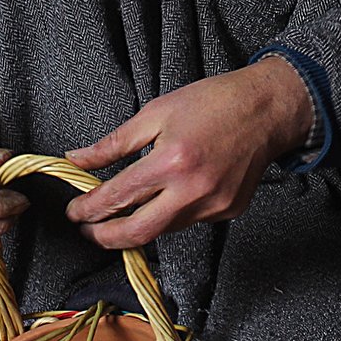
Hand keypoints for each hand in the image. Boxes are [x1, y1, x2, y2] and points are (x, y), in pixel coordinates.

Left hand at [62, 57, 312, 248]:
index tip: (74, 212)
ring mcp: (214, 205)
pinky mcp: (228, 211)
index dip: (88, 210)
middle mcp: (194, 191)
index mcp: (171, 161)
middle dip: (106, 237)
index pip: (118, 197)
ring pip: (164, 229)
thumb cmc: (212, 103)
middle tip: (88, 231)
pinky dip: (170, 213)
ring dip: (139, 224)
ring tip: (122, 211)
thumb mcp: (155, 113)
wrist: (266, 109)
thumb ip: (114, 143)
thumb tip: (78, 159)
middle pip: (139, 233)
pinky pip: (189, 221)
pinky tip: (166, 197)